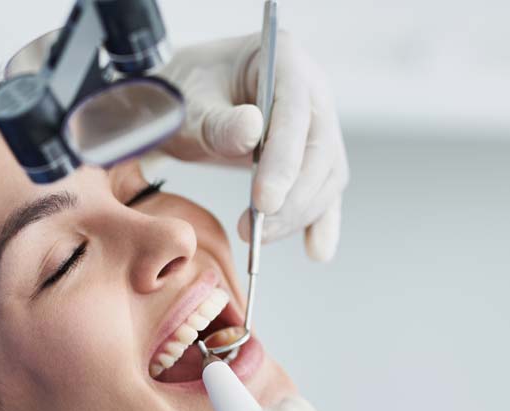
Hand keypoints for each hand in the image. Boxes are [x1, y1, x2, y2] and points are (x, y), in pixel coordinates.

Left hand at [159, 33, 347, 261]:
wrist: (183, 102)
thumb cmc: (183, 96)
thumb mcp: (187, 104)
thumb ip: (217, 120)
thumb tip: (252, 129)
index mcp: (284, 60)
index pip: (296, 113)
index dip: (284, 161)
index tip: (264, 202)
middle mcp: (311, 91)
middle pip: (320, 150)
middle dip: (292, 198)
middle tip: (256, 231)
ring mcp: (316, 124)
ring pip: (326, 175)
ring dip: (299, 214)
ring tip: (259, 240)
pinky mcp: (312, 158)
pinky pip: (324, 191)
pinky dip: (320, 222)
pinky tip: (316, 250)